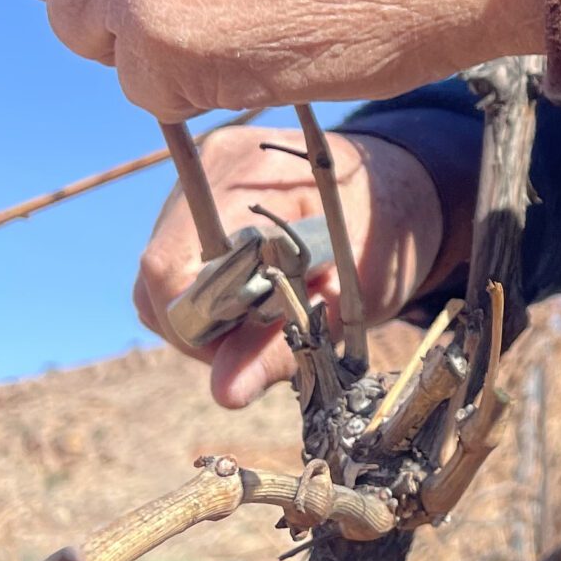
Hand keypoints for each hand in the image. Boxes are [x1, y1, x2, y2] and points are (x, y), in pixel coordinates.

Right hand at [135, 122, 455, 407]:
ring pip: (161, 276)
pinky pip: (177, 263)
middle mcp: (211, 166)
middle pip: (157, 276)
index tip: (246, 353)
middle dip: (200, 328)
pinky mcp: (201, 194)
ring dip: (202, 315)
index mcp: (247, 176)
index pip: (170, 268)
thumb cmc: (388, 235)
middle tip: (261, 342)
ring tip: (263, 318)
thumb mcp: (349, 296)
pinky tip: (253, 298)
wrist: (402, 188)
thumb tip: (224, 393)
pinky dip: (206, 295)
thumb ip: (284, 343)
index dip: (198, 327)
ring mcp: (201, 177)